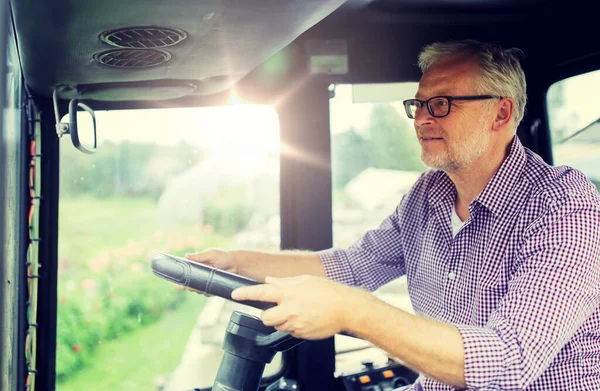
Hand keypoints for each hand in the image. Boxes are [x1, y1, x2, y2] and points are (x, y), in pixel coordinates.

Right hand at [183, 249, 236, 295]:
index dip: (180, 278)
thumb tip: (186, 256)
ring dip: (196, 289)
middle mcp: (198, 275)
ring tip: (200, 286)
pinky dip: (206, 292)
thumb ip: (199, 256)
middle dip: (187, 285)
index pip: (184, 272)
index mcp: (195, 265)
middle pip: (188, 283)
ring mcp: (205, 282)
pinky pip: (206, 293)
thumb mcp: (211, 254)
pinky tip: (207, 290)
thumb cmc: (223, 256)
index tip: (179, 282)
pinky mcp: (212, 288)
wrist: (237, 264)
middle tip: (189, 285)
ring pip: (196, 289)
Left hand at [231, 275, 370, 339]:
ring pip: (278, 326)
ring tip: (298, 313)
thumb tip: (269, 280)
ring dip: (282, 321)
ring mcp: (295, 323)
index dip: (245, 293)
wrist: (346, 309)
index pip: (261, 292)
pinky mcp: (302, 334)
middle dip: (268, 315)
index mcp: (288, 292)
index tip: (235, 294)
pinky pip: (291, 332)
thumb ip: (284, 282)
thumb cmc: (328, 291)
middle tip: (278, 310)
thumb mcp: (305, 280)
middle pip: (265, 317)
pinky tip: (306, 319)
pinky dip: (295, 327)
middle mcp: (289, 309)